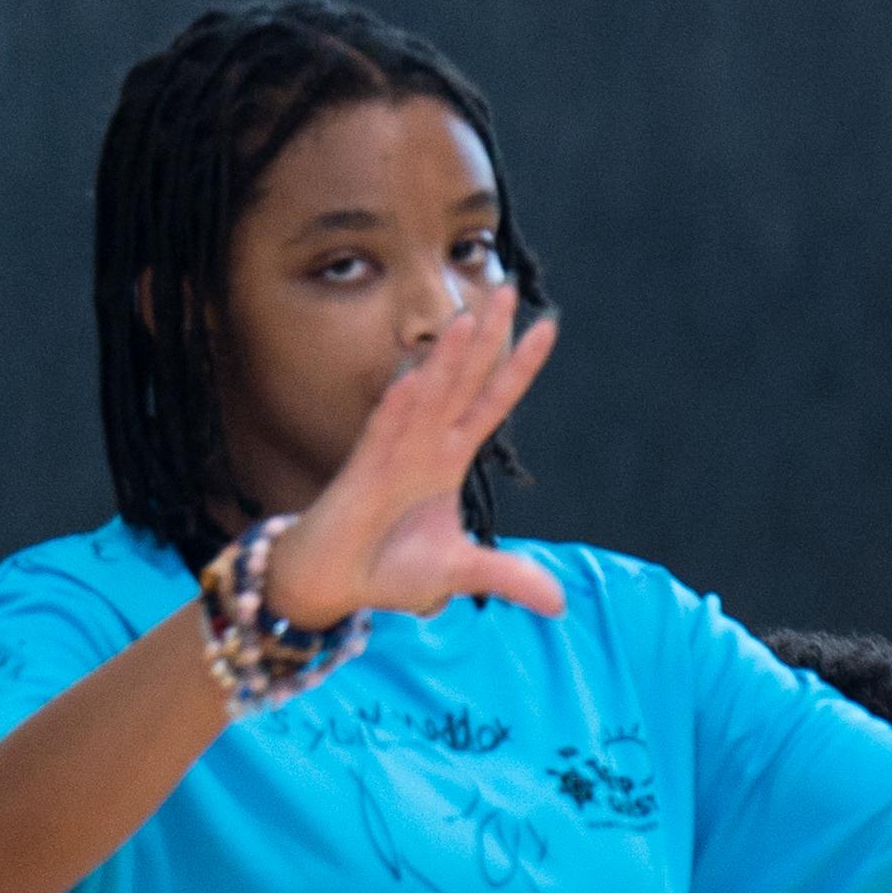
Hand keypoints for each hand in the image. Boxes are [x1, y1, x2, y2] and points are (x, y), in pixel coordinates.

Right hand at [262, 290, 570, 631]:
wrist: (332, 584)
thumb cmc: (388, 567)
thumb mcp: (458, 573)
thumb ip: (506, 577)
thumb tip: (560, 603)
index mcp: (447, 458)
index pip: (492, 402)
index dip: (518, 368)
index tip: (549, 327)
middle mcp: (423, 445)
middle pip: (461, 380)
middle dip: (486, 338)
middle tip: (509, 289)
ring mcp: (392, 454)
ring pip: (425, 394)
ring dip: (445, 360)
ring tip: (468, 318)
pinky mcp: (361, 475)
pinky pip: (381, 433)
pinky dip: (398, 407)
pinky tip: (413, 379)